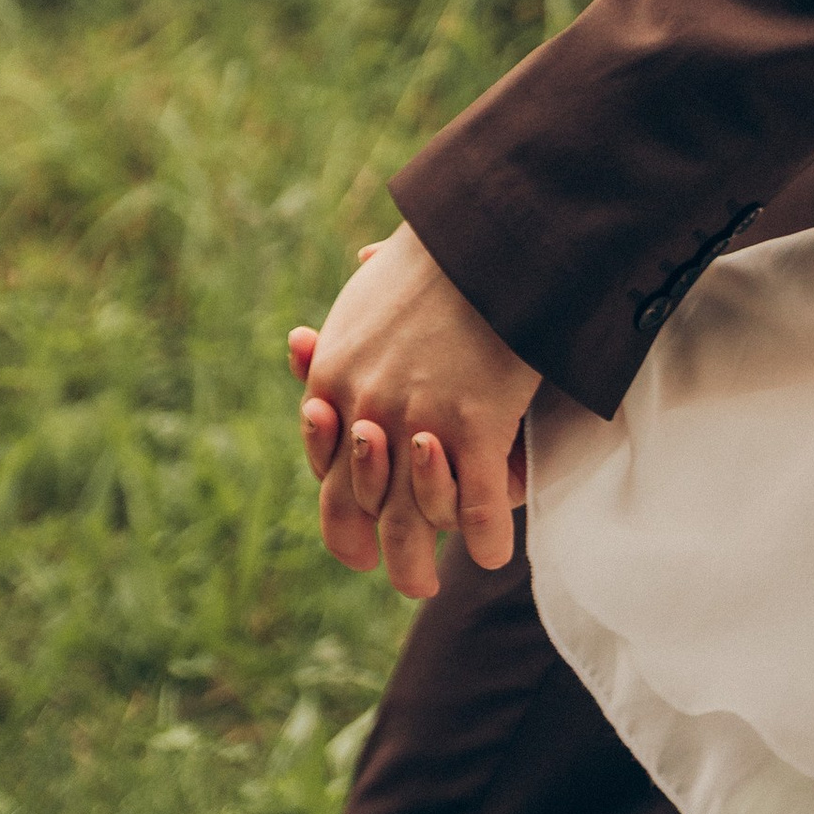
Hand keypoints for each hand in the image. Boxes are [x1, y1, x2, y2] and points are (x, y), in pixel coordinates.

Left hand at [287, 224, 537, 597]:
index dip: (343, 522)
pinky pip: (478, 509)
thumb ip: (346, 324)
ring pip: (414, 525)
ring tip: (436, 583)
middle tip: (407, 582)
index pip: (327, 476)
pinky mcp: (475, 426)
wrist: (486, 230)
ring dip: (423, 565)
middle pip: (363, 513)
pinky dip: (487, 538)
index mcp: (332, 381)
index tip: (359, 547)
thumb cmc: (432, 253)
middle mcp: (365, 412)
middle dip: (382, 557)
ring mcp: (420, 422)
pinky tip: (495, 551)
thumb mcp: (364, 291)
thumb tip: (318, 318)